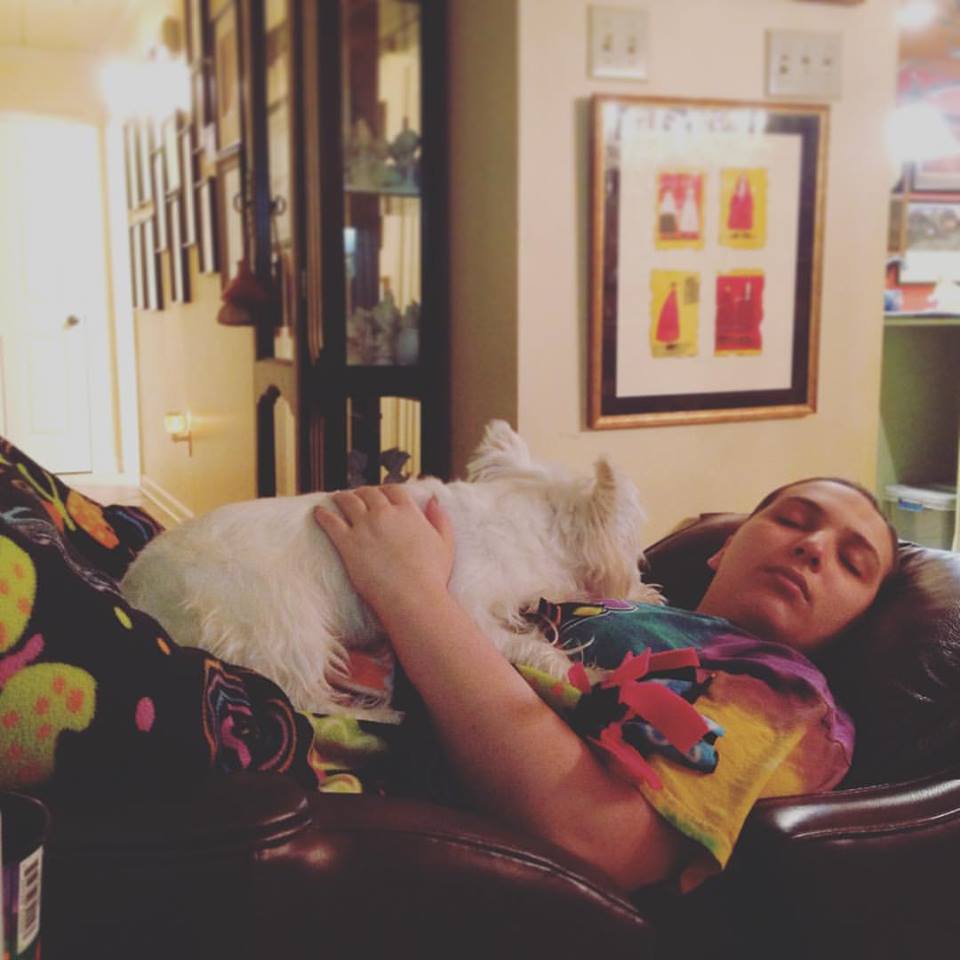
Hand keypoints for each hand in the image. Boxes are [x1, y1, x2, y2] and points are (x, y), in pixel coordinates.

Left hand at [313, 486, 454, 614]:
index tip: (381, 494)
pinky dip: (323, 514)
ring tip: (337, 499)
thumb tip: (433, 499)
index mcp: (408, 512)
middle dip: (362, 492)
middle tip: (357, 496)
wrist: (413, 597)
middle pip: (369, 493)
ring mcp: (364, 527)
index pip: (393, 490)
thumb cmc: (432, 575)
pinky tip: (318, 512)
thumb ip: (440, 518)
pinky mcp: (348, 543)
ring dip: (342, 498)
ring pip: (348, 502)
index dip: (385, 491)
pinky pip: (330, 522)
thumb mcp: (445, 543)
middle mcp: (385, 513)